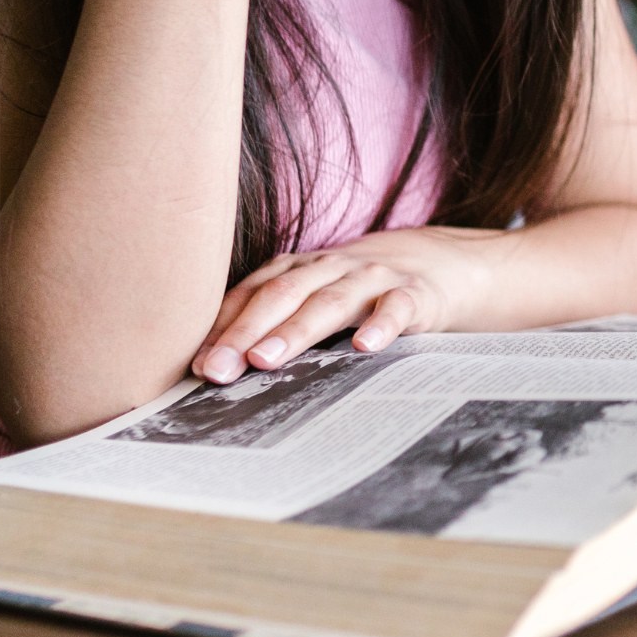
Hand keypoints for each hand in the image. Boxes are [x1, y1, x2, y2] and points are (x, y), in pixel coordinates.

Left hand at [190, 228, 499, 381]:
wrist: (440, 265)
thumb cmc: (358, 293)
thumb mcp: (315, 298)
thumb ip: (273, 322)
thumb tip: (214, 370)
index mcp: (299, 269)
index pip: (252, 294)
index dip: (222, 327)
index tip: (196, 365)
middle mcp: (330, 267)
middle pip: (280, 295)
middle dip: (245, 332)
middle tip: (217, 369)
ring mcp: (373, 279)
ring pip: (329, 302)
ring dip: (295, 330)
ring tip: (267, 359)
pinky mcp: (415, 295)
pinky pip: (396, 309)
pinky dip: (380, 325)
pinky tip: (364, 348)